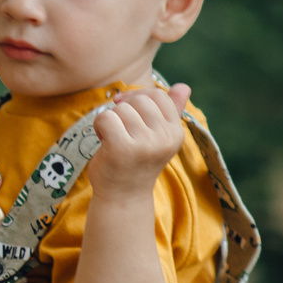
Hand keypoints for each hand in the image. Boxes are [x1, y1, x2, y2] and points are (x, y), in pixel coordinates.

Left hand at [84, 83, 190, 198]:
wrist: (123, 196)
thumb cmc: (137, 161)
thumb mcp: (158, 136)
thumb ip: (171, 111)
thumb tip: (184, 86)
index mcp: (176, 133)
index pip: (159, 95)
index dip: (138, 97)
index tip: (126, 108)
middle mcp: (164, 138)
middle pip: (138, 101)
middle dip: (123, 111)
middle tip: (121, 132)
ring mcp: (144, 144)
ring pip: (120, 109)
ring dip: (111, 121)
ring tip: (114, 139)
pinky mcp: (121, 148)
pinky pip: (105, 118)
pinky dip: (98, 126)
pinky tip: (103, 141)